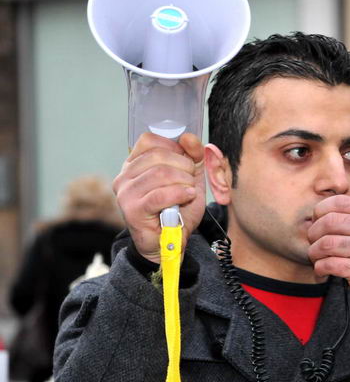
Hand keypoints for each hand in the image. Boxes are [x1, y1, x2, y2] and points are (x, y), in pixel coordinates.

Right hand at [112, 132, 205, 262]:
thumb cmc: (177, 210)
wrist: (170, 244)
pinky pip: (159, 195)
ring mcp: (126, 193)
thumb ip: (192, 156)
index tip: (187, 160)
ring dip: (183, 181)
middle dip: (183, 165)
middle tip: (190, 180)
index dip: (174, 146)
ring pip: (160, 174)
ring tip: (189, 192)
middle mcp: (124, 176)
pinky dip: (179, 194)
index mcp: (134, 164)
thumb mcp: (190, 178)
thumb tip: (188, 137)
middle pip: (158, 156)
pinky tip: (187, 197)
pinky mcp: (132, 210)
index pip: (149, 141)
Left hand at [308, 190, 349, 305]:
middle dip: (313, 232)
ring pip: (327, 244)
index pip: (341, 202)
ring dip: (314, 252)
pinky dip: (320, 267)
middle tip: (312, 241)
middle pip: (330, 221)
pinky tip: (322, 270)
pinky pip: (330, 264)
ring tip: (316, 257)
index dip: (321, 209)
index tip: (316, 220)